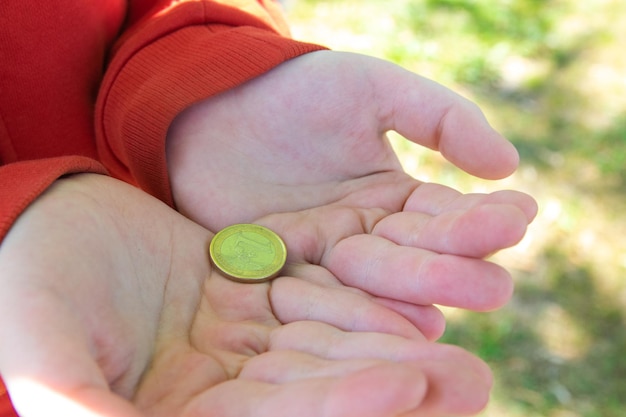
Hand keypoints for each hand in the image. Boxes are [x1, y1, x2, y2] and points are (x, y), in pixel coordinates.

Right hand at [0, 174, 491, 416]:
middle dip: (390, 386)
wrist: (42, 229)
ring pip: (326, 349)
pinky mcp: (246, 300)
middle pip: (315, 394)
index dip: (333, 404)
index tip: (403, 381)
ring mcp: (236, 345)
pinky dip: (360, 303)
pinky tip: (416, 298)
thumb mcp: (46, 350)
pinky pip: (312, 301)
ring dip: (392, 346)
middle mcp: (217, 391)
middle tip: (470, 379)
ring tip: (465, 349)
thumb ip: (79, 402)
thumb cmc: (27, 289)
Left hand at [166, 50, 537, 318]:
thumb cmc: (295, 90)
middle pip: (419, 258)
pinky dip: (350, 311)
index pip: (449, 213)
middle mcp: (370, 233)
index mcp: (397, 194)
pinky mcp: (285, 272)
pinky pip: (321, 293)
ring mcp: (328, 257)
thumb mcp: (373, 89)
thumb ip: (441, 119)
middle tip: (496, 288)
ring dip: (408, 301)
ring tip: (441, 317)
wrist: (212, 108)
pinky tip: (380, 328)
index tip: (519, 217)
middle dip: (454, 272)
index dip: (483, 217)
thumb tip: (508, 166)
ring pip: (376, 286)